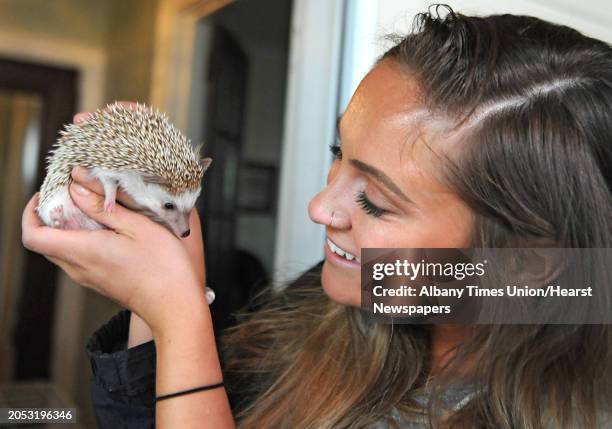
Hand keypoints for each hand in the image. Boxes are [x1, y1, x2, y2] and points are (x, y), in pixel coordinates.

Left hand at [22, 102, 208, 333]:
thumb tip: (76, 185)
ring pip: (61, 248)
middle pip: (44, 240)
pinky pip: (78, 257)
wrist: (175, 307)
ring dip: (68, 226)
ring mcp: (88, 277)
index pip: (33, 235)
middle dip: (51, 214)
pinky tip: (109, 228)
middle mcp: (79, 267)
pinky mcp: (100, 281)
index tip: (48, 193)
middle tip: (74, 194)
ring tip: (95, 208)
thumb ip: (104, 206)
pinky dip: (82, 239)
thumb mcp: (138, 226)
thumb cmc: (163, 267)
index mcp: (83, 251)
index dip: (31, 212)